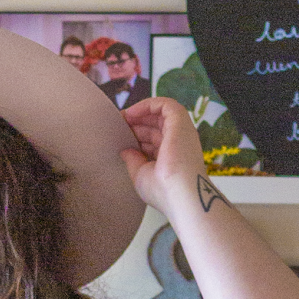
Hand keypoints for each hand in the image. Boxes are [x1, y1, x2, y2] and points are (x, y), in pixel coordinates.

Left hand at [120, 97, 207, 212]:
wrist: (178, 194)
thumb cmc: (162, 191)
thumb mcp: (141, 175)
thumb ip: (133, 161)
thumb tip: (125, 151)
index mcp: (172, 157)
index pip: (154, 141)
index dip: (137, 136)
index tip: (120, 136)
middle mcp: (178, 142)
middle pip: (156, 126)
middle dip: (136, 124)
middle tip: (118, 125)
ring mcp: (180, 131)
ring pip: (160, 114)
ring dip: (140, 113)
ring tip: (122, 118)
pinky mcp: (180, 121)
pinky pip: (164, 104)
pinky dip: (147, 105)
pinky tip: (131, 113)